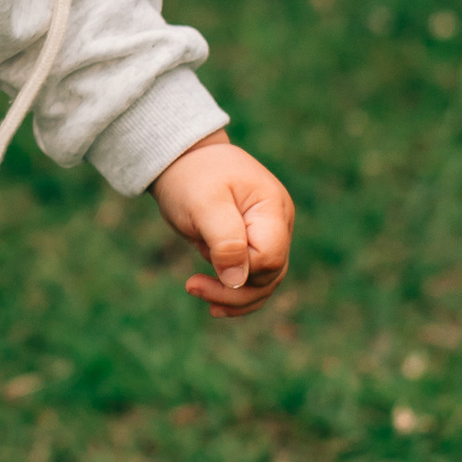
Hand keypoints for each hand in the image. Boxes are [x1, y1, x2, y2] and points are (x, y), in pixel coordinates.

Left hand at [150, 134, 293, 313]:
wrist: (183, 159)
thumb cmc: (192, 177)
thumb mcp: (203, 205)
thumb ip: (225, 241)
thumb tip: (238, 282)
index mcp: (272, 208)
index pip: (269, 257)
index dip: (241, 268)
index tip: (205, 254)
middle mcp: (278, 223)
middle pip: (270, 275)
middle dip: (233, 290)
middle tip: (191, 286)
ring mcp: (269, 234)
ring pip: (263, 282)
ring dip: (233, 296)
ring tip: (196, 291)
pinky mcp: (253, 244)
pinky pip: (253, 277)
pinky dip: (235, 291)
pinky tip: (214, 302)